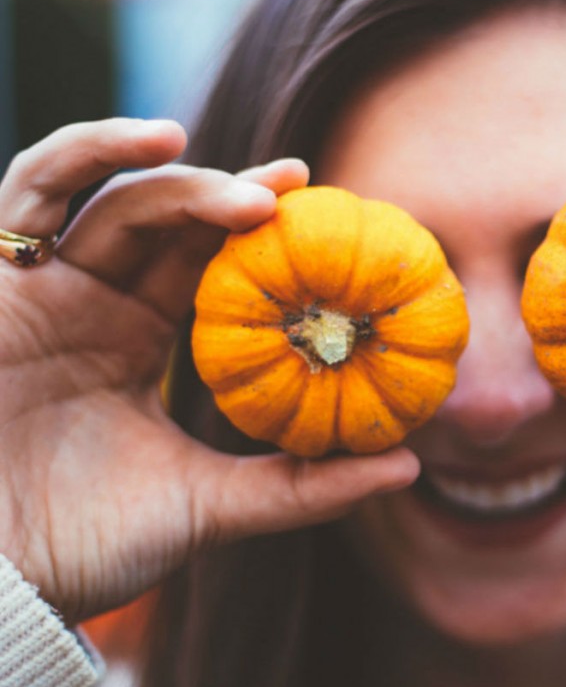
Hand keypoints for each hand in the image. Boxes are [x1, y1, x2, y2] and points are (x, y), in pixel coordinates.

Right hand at [0, 120, 418, 625]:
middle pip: (174, 222)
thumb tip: (407, 466)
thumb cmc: (84, 548)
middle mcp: (98, 302)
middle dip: (237, 196)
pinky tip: (157, 139)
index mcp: (142, 339)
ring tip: (258, 191)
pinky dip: (86, 152)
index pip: (212, 265)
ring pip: (119, 198)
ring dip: (184, 177)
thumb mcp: (209, 507)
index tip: (333, 219)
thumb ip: (301, 486)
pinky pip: (32, 191)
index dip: (265, 237)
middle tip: (302, 186)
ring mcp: (47, 285)